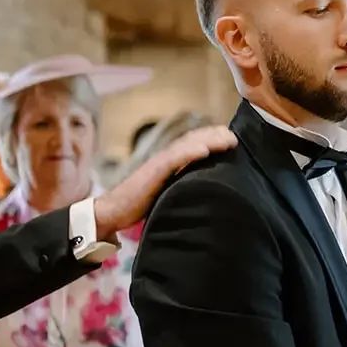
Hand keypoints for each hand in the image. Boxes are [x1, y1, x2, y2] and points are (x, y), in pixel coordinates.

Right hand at [93, 126, 236, 236]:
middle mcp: (164, 158)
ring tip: (227, 139)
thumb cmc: (137, 206)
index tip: (230, 140)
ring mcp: (159, 163)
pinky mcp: (153, 172)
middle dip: (214, 135)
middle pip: (192, 139)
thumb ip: (180, 188)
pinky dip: (190, 153)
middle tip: (234, 135)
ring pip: (187, 145)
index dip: (211, 139)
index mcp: (168, 163)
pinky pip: (174, 159)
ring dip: (209, 140)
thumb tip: (202, 193)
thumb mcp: (165, 194)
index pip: (192, 144)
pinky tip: (205, 151)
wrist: (112, 211)